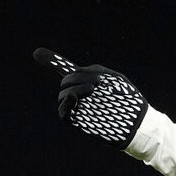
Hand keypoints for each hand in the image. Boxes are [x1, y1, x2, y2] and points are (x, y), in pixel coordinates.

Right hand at [33, 49, 148, 149]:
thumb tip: (76, 69)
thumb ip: (96, 70)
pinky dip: (65, 104)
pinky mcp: (80, 122)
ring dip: (76, 88)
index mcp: (88, 82)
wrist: (139, 121)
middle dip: (77, 78)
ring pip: (64, 95)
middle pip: (66, 81)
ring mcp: (80, 108)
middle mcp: (81, 94)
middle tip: (97, 82)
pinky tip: (74, 98)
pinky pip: (64, 114)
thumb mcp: (116, 79)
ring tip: (93, 89)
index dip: (52, 61)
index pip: (67, 71)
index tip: (36, 52)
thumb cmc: (131, 100)